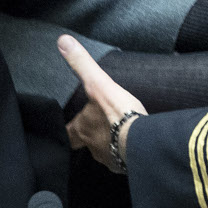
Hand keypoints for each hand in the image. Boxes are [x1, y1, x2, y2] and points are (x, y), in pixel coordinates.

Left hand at [59, 36, 146, 171]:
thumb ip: (81, 64)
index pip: (67, 133)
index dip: (65, 130)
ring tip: (116, 134)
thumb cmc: (119, 114)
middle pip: (86, 143)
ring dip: (109, 143)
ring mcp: (111, 159)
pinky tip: (132, 144)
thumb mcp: (98, 84)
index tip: (64, 128)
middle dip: (90, 135)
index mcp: (83, 130)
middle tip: (96, 127)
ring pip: (106, 152)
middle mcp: (94, 148)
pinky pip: (124, 159)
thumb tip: (62, 41)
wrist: (145, 142)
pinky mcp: (129, 165)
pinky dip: (126, 152)